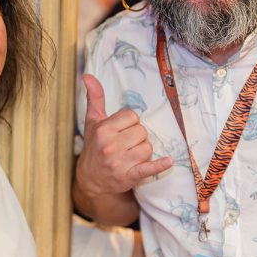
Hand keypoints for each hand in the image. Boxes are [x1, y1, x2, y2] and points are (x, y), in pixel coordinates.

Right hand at [76, 74, 171, 196]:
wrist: (91, 180)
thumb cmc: (94, 146)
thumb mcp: (92, 122)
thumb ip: (94, 98)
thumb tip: (87, 75)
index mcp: (102, 130)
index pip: (132, 116)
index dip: (129, 122)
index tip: (121, 130)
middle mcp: (110, 146)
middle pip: (141, 132)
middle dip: (137, 137)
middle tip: (125, 145)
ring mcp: (119, 163)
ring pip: (147, 148)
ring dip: (143, 151)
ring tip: (130, 155)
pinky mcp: (129, 176)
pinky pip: (148, 169)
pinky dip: (159, 166)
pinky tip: (168, 162)